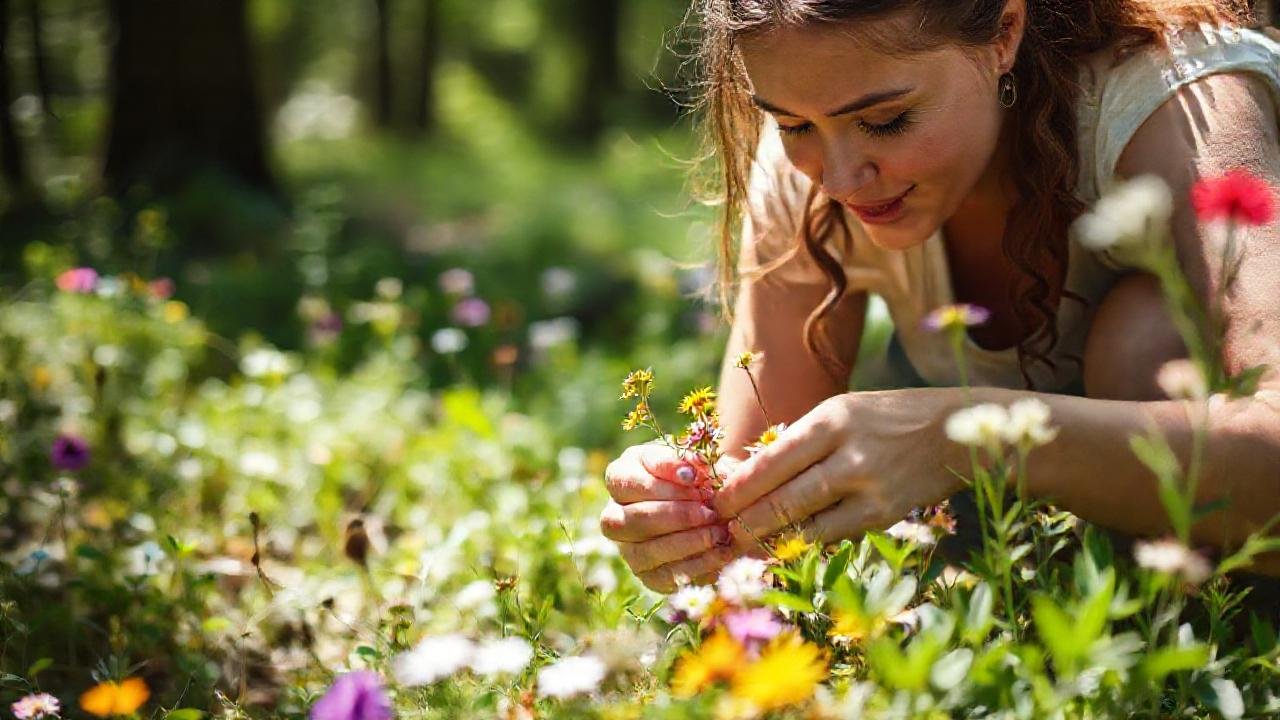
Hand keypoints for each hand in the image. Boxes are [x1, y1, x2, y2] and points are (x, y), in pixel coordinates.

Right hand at [599, 442, 741, 591]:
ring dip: (686, 543)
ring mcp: (627, 548)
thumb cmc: (699, 473)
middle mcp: (614, 515)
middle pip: (631, 521)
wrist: (715, 502)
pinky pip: (664, 577)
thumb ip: (687, 460)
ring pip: (644, 552)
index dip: (662, 485)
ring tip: (719, 533)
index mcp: (620, 477)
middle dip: (675, 517)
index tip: (696, 480)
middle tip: (709, 512)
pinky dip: (696, 565)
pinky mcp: (646, 575)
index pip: (628, 483)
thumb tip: (688, 472)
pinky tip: (721, 553)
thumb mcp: (692, 458)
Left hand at [712, 390, 963, 548]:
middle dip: (746, 519)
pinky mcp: (886, 513)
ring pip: (806, 522)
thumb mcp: (840, 413)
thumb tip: (742, 472)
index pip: (772, 460)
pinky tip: (784, 547)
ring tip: (743, 546)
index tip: (716, 502)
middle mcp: (849, 452)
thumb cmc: (884, 419)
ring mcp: (870, 486)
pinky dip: (806, 542)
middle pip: (784, 495)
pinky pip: (835, 534)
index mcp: (831, 420)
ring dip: (769, 538)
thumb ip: (797, 442)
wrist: (951, 430)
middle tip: (722, 532)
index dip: (739, 487)